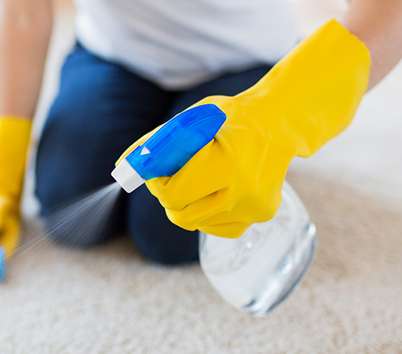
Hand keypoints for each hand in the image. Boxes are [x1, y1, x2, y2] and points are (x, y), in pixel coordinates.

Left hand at [122, 20, 369, 237]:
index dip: (156, 183)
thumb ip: (154, 144)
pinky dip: (207, 212)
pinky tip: (218, 189)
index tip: (156, 169)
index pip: (171, 194)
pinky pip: (217, 227)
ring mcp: (255, 207)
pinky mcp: (261, 215)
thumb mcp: (190, 121)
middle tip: (173, 174)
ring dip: (186, 203)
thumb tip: (121, 169)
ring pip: (196, 222)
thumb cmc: (228, 118)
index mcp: (227, 163)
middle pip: (180, 214)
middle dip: (168, 195)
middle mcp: (244, 190)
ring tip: (199, 177)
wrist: (279, 123)